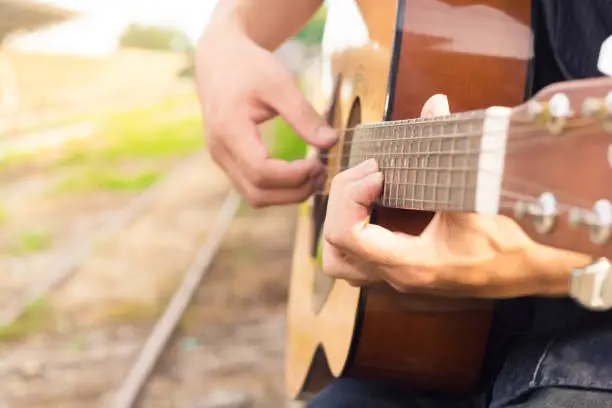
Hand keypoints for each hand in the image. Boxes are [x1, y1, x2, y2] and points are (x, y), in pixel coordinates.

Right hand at [196, 25, 336, 206]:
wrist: (220, 60)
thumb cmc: (249, 67)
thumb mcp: (280, 83)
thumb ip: (304, 115)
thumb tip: (331, 142)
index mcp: (229, 130)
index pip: (261, 171)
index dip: (294, 175)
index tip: (319, 163)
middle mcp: (220, 151)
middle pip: (258, 193)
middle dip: (295, 190)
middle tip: (322, 172)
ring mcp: (222, 159)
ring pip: (255, 196)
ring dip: (288, 195)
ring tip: (315, 175)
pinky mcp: (229, 161)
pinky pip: (253, 188)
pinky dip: (279, 189)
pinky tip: (300, 173)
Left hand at [322, 94, 590, 298]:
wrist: (540, 269)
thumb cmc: (517, 240)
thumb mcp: (480, 194)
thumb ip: (450, 148)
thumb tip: (434, 103)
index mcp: (410, 264)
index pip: (347, 234)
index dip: (352, 195)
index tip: (379, 169)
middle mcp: (398, 277)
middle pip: (334, 250)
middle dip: (341, 206)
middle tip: (369, 175)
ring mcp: (400, 278)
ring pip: (343, 261)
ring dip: (342, 222)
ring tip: (366, 188)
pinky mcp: (406, 270)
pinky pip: (361, 258)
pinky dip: (355, 229)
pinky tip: (375, 201)